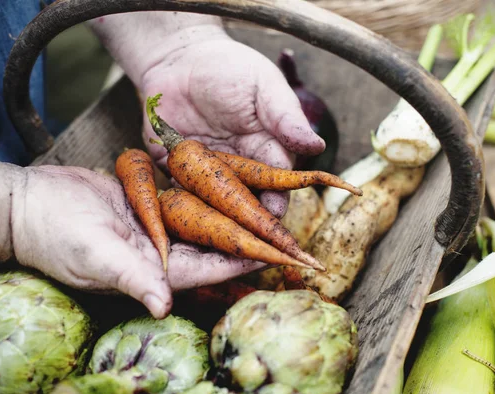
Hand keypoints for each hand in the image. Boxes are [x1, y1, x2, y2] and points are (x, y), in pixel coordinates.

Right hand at [10, 165, 265, 317]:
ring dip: (232, 211)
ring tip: (267, 201)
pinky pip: (182, 198)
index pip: (213, 267)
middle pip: (215, 244)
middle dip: (249, 237)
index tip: (280, 252)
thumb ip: (132, 277)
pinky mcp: (145, 203)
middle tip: (286, 227)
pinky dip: (203, 191)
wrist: (28, 203)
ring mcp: (154, 227)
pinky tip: (227, 180)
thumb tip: (163, 307)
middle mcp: (161, 251)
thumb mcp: (95, 256)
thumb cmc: (56, 235)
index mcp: (156, 269)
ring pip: (203, 219)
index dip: (247, 260)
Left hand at [140, 37, 324, 216]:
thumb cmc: (228, 68)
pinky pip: (179, 190)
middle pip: (247, 195)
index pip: (275, 175)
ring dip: (217, 215)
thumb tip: (317, 146)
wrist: (179, 60)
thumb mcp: (262, 85)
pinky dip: (181, 202)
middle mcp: (239, 163)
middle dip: (249, 214)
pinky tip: (182, 214)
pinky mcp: (176, 168)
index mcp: (265, 146)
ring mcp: (207, 168)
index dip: (276, 194)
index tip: (275, 210)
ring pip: (215, 198)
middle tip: (249, 231)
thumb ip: (285, 115)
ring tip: (218, 231)